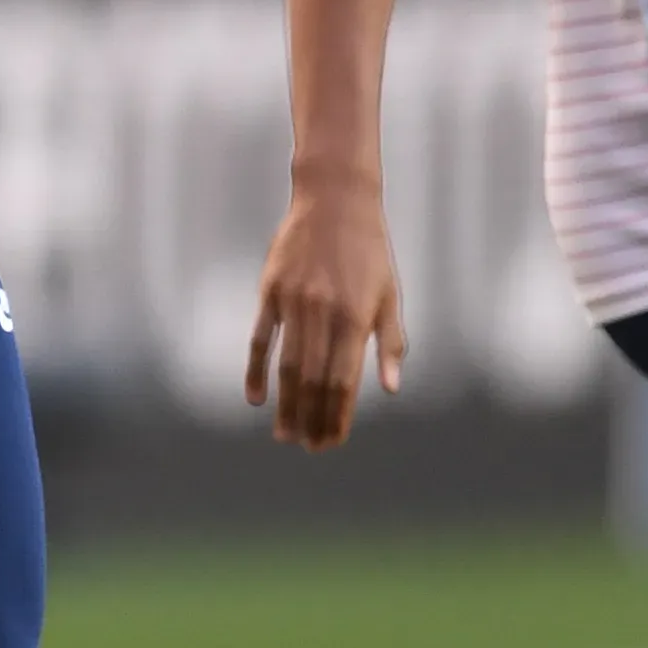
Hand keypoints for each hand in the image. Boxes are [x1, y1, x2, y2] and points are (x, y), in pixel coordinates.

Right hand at [244, 181, 405, 448]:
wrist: (335, 200)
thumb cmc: (369, 251)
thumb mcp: (389, 294)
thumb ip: (390, 342)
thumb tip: (391, 390)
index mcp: (357, 317)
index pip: (344, 380)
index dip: (338, 415)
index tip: (334, 441)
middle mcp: (324, 313)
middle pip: (314, 380)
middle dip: (312, 418)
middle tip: (309, 447)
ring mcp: (294, 302)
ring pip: (287, 366)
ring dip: (287, 404)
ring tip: (285, 434)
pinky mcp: (270, 291)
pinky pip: (260, 338)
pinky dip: (257, 370)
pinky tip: (257, 398)